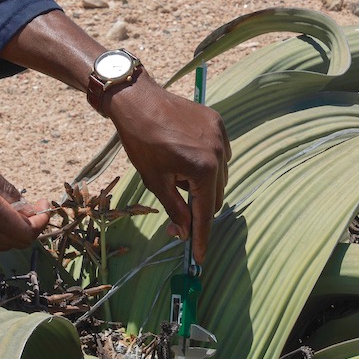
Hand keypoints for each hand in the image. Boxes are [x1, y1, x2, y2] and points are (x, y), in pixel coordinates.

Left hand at [105, 77, 230, 262]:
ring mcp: (221, 136)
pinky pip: (219, 154)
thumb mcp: (155, 181)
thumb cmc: (142, 141)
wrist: (137, 100)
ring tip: (175, 175)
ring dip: (202, 185)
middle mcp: (219, 153)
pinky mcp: (217, 123)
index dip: (201, 238)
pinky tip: (185, 159)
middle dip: (198, 209)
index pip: (205, 213)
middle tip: (176, 217)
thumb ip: (175, 209)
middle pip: (215, 196)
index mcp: (204, 169)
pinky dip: (207, 164)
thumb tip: (185, 231)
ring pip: (219, 176)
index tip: (199, 258)